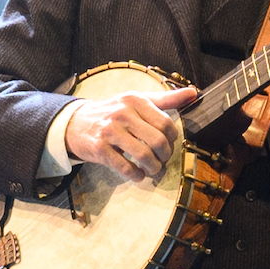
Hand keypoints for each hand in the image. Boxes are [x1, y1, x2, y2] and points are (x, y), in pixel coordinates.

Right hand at [64, 84, 198, 183]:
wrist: (75, 123)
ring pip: (143, 155)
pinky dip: (136, 175)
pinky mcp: (99, 149)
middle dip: (165, 156)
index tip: (169, 145)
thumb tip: (194, 93)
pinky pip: (125, 167)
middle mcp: (123, 113)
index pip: (166, 124)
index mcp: (135, 100)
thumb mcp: (137, 100)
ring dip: (153, 168)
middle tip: (162, 160)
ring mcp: (110, 131)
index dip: (172, 140)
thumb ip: (166, 99)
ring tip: (153, 170)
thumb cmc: (112, 112)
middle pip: (158, 141)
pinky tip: (138, 175)